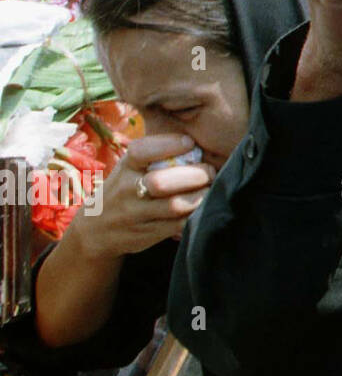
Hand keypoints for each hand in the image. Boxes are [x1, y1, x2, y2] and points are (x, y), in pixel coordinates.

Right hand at [63, 133, 213, 260]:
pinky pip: (178, 225)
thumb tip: (196, 140)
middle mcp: (126, 190)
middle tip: (210, 170)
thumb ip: (156, 153)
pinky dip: (196, 214)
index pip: (142, 151)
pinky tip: (204, 205)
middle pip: (161, 182)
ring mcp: (135, 215)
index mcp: (125, 167)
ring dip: (200, 196)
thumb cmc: (125, 188)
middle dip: (194, 174)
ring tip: (210, 188)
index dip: (169, 144)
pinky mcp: (147, 235)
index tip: (190, 142)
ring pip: (174, 206)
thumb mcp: (130, 167)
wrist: (96, 230)